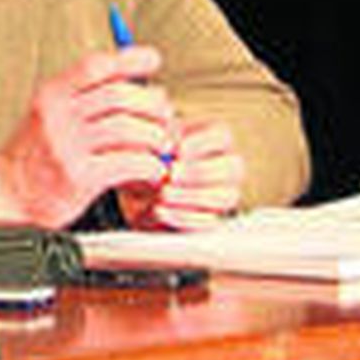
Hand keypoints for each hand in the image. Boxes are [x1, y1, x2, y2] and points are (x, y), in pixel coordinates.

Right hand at [0, 46, 175, 227]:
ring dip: (156, 137)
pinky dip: (151, 166)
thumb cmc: (37, 155)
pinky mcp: (79, 177)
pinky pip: (130, 163)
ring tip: (161, 147)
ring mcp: (67, 146)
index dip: (130, 59)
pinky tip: (151, 171)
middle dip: (153, 105)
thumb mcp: (50, 114)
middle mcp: (57, 116)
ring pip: (130, 128)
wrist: (8, 195)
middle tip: (165, 118)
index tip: (153, 62)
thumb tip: (136, 79)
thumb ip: (85, 95)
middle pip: (121, 95)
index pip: (95, 65)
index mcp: (51, 95)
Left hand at [117, 118, 244, 229]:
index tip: (178, 150)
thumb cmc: (137, 160)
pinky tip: (159, 211)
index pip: (220, 136)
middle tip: (172, 175)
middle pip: (232, 168)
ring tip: (162, 193)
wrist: (128, 189)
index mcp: (208, 141)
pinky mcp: (207, 222)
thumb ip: (153, 145)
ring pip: (226, 196)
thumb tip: (167, 147)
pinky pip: (209, 223)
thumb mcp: (140, 147)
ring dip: (192, 196)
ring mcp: (219, 196)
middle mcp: (221, 168)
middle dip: (200, 172)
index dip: (203, 142)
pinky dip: (183, 218)